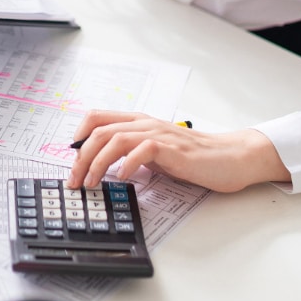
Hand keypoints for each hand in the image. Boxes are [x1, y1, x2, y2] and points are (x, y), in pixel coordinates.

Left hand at [65, 110, 289, 193]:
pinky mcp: (172, 148)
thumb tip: (104, 168)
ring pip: (115, 138)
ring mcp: (158, 133)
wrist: (229, 158)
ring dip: (97, 162)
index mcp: (138, 122)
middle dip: (80, 157)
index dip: (78, 136)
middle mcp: (144, 123)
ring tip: (92, 182)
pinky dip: (128, 163)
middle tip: (74, 181)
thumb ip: (132, 155)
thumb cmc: (193, 158)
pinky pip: (142, 149)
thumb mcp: (154, 154)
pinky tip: (123, 178)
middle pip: (99, 130)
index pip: (97, 118)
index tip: (71, 161)